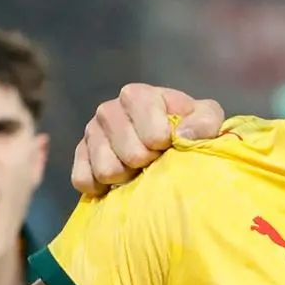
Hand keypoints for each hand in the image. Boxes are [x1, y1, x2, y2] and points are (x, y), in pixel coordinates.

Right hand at [71, 84, 225, 196]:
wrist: (164, 142)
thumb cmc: (186, 126)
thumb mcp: (205, 117)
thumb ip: (205, 120)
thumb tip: (184, 134)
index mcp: (137, 95)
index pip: (152, 133)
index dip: (163, 144)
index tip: (168, 144)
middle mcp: (108, 110)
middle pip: (130, 154)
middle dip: (146, 163)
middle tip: (153, 161)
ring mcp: (91, 133)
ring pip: (106, 170)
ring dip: (126, 177)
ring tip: (137, 170)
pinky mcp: (80, 156)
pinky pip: (83, 180)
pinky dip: (101, 188)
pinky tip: (116, 183)